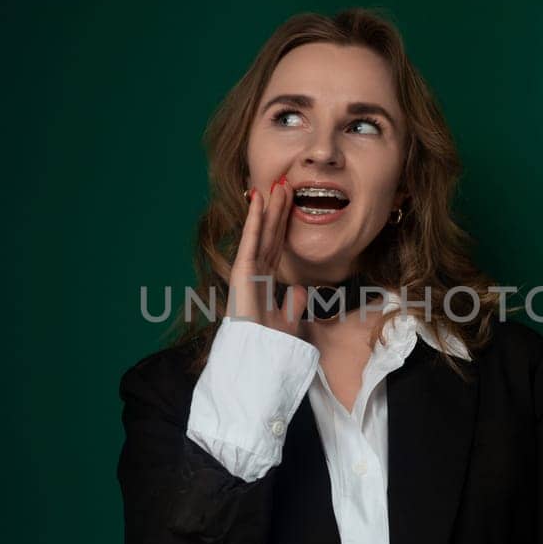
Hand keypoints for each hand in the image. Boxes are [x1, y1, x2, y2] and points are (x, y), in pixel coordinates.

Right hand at [228, 176, 309, 336]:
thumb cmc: (271, 346)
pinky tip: (258, 200)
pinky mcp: (242, 272)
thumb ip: (294, 304)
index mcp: (265, 282)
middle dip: (277, 210)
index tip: (290, 204)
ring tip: (275, 185)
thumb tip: (300, 290)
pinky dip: (253, 219)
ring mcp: (247, 271)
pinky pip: (250, 240)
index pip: (277, 246)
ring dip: (268, 208)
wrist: (259, 359)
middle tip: (284, 185)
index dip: (283, 225)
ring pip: (261, 232)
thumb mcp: (289, 321)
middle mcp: (256, 273)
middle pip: (270, 234)